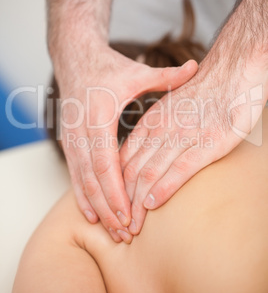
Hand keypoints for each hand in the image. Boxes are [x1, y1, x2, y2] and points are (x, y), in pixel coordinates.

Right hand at [53, 37, 197, 242]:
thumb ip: (166, 76)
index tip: (128, 214)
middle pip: (91, 179)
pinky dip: (83, 196)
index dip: (115, 190)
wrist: (75, 58)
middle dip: (107, 208)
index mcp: (98, 115)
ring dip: (95, 207)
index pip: (104, 161)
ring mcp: (71, 136)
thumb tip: (196, 67)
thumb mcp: (136, 72)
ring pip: (80, 180)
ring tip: (111, 231)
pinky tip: (92, 214)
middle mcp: (80, 130)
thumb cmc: (108, 67)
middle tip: (123, 234)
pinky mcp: (69, 141)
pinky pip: (74, 174)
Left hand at [121, 52, 267, 235]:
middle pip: (130, 172)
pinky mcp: (206, 142)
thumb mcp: (171, 108)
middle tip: (118, 228)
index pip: (123, 159)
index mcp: (150, 122)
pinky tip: (153, 205)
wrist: (232, 70)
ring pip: (148, 174)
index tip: (112, 207)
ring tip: (131, 228)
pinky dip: (163, 189)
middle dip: (121, 204)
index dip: (115, 186)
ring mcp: (181, 136)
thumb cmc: (203, 92)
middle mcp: (160, 130)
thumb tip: (147, 152)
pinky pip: (178, 169)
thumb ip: (157, 129)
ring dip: (137, 205)